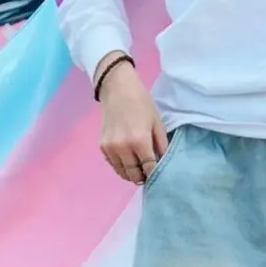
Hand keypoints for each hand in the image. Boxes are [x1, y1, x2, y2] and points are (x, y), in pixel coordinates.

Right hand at [96, 59, 169, 182]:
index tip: (159, 174)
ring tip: (139, 169)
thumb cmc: (142, 104)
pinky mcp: (102, 146)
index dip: (155, 174)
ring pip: (122, 172)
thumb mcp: (157, 123)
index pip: (149, 168)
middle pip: (134, 174)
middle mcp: (123, 148)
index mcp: (140, 141)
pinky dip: (121, 166)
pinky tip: (128, 160)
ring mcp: (110, 148)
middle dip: (143, 176)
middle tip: (149, 173)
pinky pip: (113, 164)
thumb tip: (163, 164)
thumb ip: (161, 146)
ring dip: (131, 174)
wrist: (118, 90)